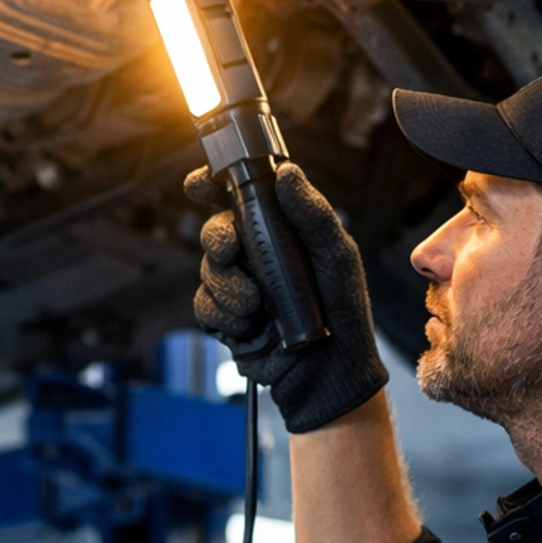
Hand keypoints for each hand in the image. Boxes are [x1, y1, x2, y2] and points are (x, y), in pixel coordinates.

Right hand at [187, 159, 388, 433]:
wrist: (328, 370)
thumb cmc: (343, 309)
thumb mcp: (336, 255)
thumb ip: (312, 214)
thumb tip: (287, 172)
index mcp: (282, 230)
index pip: (242, 196)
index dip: (212, 185)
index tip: (198, 184)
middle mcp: (257, 252)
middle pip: (215, 229)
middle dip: (216, 238)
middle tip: (230, 251)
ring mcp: (240, 283)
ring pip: (208, 269)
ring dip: (226, 286)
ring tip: (255, 306)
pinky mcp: (227, 316)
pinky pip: (204, 304)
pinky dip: (222, 314)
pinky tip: (248, 326)